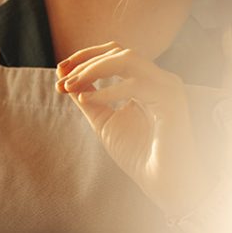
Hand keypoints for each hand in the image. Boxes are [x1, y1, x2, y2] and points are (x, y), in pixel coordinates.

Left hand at [56, 42, 213, 217]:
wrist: (160, 181)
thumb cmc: (136, 152)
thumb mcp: (103, 119)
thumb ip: (86, 96)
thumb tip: (62, 73)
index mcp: (145, 80)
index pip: (115, 53)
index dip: (86, 57)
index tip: (60, 69)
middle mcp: (158, 78)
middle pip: (119, 51)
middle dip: (86, 62)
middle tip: (63, 79)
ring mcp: (167, 86)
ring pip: (127, 59)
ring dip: (94, 69)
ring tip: (72, 85)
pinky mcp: (171, 99)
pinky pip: (135, 85)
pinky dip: (107, 91)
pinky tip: (88, 100)